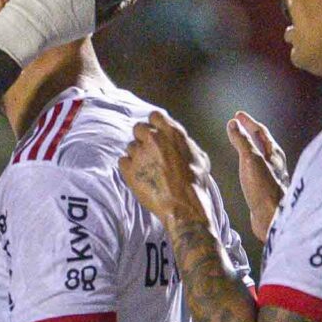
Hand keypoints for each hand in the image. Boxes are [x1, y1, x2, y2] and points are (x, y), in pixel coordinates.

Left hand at [119, 111, 213, 227]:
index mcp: (172, 133)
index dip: (154, 125)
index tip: (156, 135)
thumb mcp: (199, 156)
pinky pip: (122, 161)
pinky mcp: (128, 169)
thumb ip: (185, 143)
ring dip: (136, 155)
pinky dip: (128, 168)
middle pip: (138, 128)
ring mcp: (139, 153)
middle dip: (142, 138)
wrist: (183, 205)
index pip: (154, 116)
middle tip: (149, 152)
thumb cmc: (195, 183)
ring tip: (148, 170)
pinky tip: (140, 177)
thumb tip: (179, 139)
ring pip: (130, 146)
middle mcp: (153, 139)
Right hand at [226, 110, 290, 241]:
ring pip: (261, 156)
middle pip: (262, 142)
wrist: (271, 218)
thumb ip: (242, 141)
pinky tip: (245, 168)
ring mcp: (271, 176)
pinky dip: (248, 162)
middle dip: (250, 132)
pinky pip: (256, 168)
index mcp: (274, 153)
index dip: (248, 122)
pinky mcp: (266, 189)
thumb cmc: (263, 188)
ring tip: (240, 143)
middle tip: (237, 124)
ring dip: (250, 147)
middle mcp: (275, 163)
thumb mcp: (251, 160)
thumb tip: (233, 124)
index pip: (261, 131)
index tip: (237, 115)